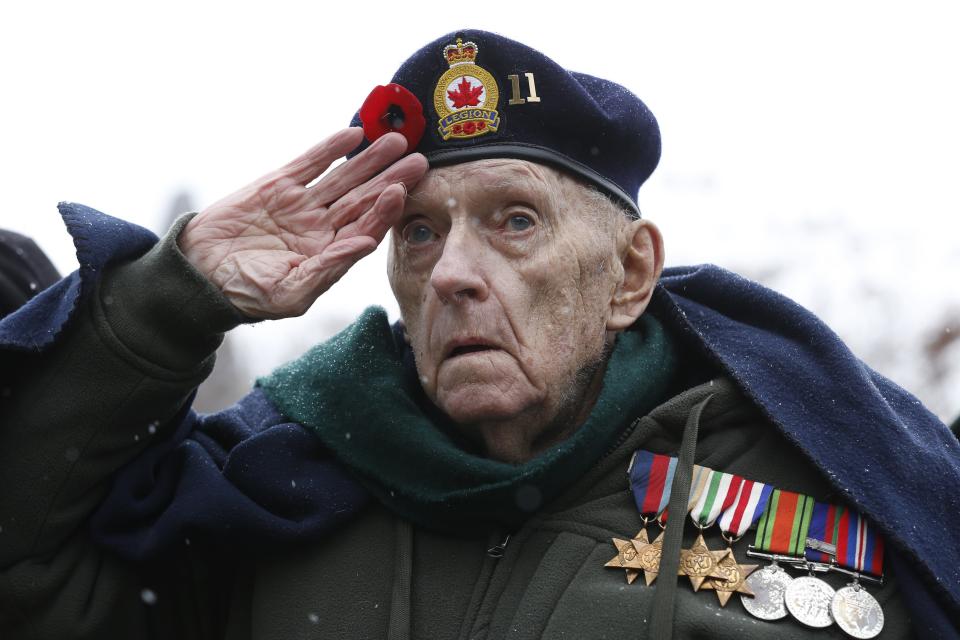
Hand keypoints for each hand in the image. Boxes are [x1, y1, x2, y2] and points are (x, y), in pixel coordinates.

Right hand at [179, 128, 427, 318]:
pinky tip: (355, 135)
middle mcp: (322, 227)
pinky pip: (310, 163)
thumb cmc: (245, 294)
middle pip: (364, 199)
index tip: (401, 191)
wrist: (200, 274)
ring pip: (344, 177)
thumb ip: (329, 268)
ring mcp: (302, 205)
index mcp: (330, 254)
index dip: (385, 210)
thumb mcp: (290, 292)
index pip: (366, 228)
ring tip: (396, 141)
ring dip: (370, 160)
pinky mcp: (278, 185)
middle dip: (391, 178)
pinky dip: (331, 149)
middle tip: (420, 160)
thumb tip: (365, 245)